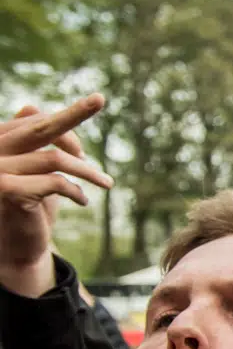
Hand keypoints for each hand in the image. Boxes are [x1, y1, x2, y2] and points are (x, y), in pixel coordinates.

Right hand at [0, 95, 110, 288]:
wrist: (13, 250)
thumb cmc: (26, 207)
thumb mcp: (31, 171)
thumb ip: (33, 143)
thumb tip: (31, 105)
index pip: (33, 121)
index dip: (65, 129)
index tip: (84, 150)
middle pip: (40, 126)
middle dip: (74, 112)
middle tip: (99, 98)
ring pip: (56, 158)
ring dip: (88, 171)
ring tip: (106, 183)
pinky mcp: (8, 191)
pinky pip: (56, 182)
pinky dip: (77, 190)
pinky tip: (83, 201)